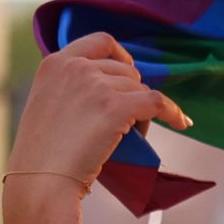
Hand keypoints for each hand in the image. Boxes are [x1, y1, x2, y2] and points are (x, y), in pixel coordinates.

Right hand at [4, 32, 189, 196]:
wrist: (42, 181)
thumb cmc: (42, 157)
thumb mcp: (45, 106)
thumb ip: (68, 89)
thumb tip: (108, 90)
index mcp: (55, 64)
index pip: (100, 42)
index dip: (121, 57)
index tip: (129, 73)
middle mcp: (75, 67)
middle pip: (125, 70)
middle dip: (131, 94)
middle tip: (125, 123)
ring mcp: (96, 85)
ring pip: (140, 89)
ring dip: (141, 111)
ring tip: (128, 138)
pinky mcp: (116, 106)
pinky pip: (158, 102)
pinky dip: (172, 112)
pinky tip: (181, 122)